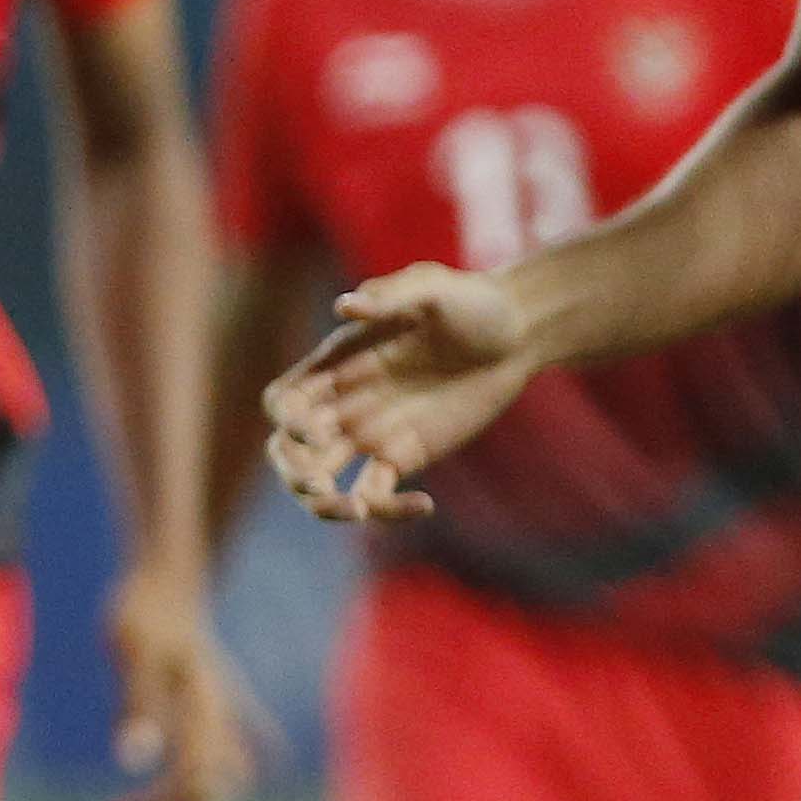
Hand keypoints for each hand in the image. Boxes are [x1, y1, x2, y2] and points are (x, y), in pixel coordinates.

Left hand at [104, 571, 263, 800]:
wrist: (169, 572)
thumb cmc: (145, 610)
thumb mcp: (133, 654)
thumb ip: (137, 706)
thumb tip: (133, 761)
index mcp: (205, 713)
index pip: (195, 785)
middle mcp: (222, 720)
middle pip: (209, 794)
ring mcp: (223, 714)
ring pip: (221, 781)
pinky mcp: (213, 707)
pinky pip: (227, 756)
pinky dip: (205, 782)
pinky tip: (199, 797)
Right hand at [263, 263, 539, 523]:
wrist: (517, 333)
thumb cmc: (469, 300)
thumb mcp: (432, 288)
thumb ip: (389, 296)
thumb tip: (343, 307)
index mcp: (334, 362)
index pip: (283, 402)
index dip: (288, 422)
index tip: (318, 433)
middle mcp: (342, 401)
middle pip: (289, 450)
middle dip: (295, 474)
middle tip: (323, 490)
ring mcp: (369, 432)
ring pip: (323, 482)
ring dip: (326, 505)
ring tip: (359, 511)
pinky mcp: (403, 455)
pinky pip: (377, 493)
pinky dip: (388, 510)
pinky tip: (426, 505)